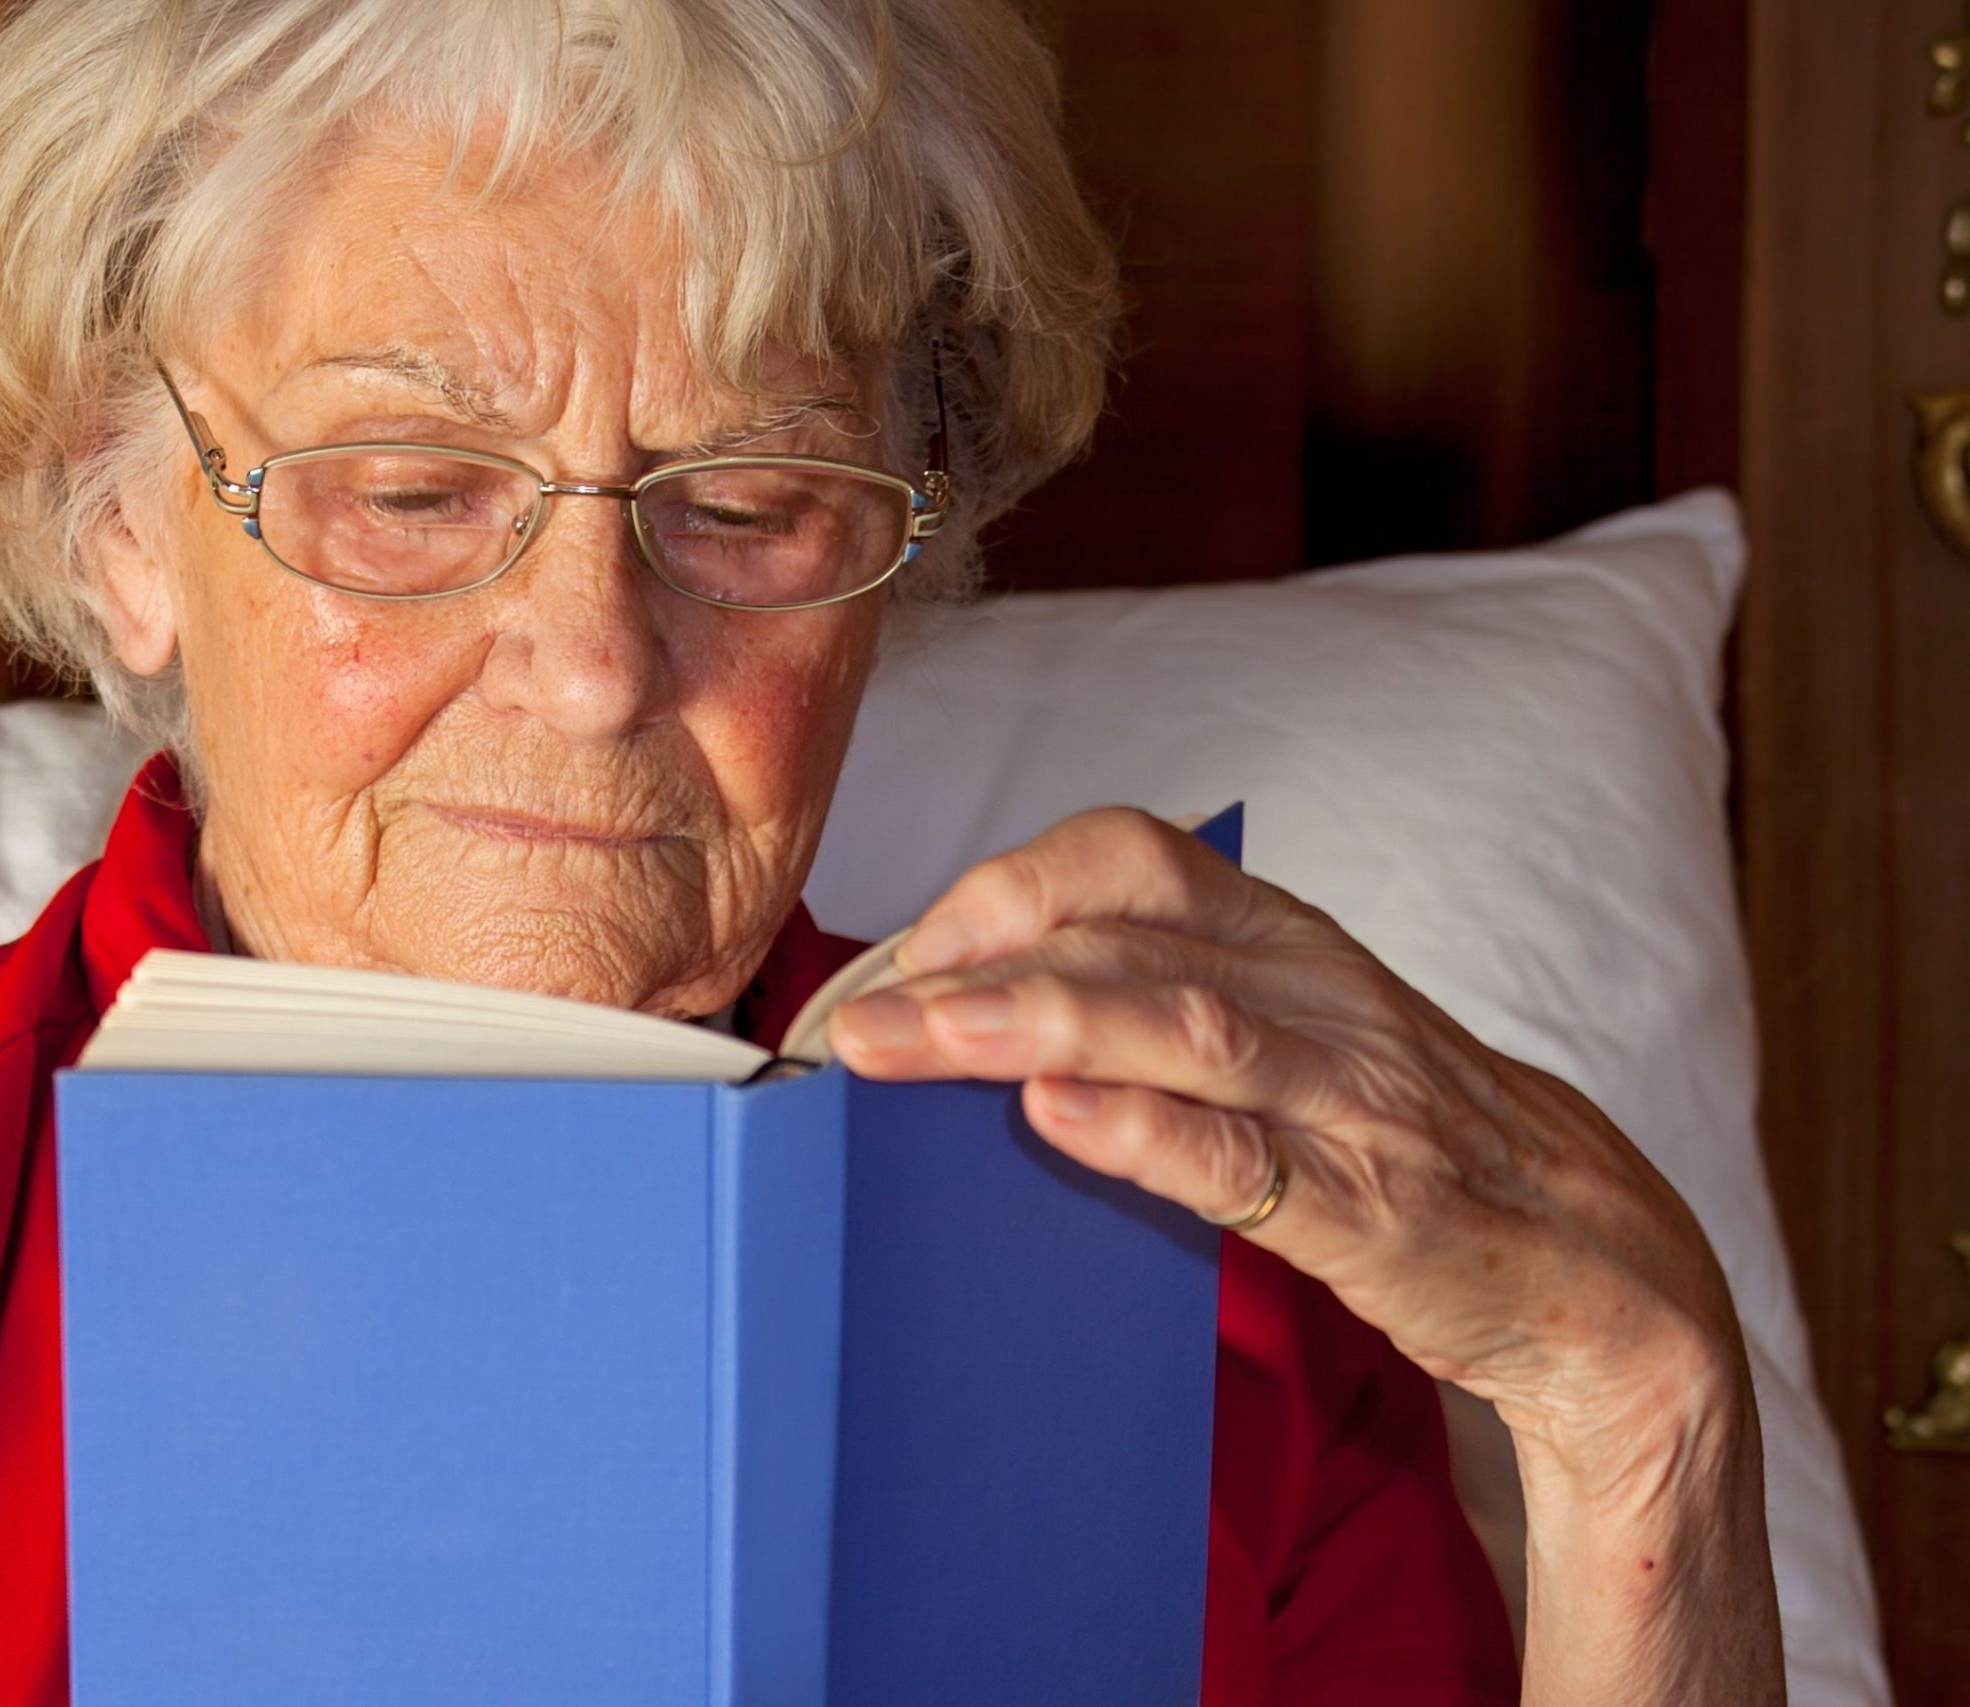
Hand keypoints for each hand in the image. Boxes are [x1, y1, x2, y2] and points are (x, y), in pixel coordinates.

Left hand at [826, 806, 1734, 1483]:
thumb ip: (1163, 1006)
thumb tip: (977, 1010)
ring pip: (1183, 1028)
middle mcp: (1313, 997)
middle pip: (1127, 940)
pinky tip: (1060, 1119)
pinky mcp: (1375, 1209)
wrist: (1596, 1264)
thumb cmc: (1403, 1140)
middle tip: (857, 1023)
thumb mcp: (1294, 1035)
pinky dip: (1149, 1132)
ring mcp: (1349, 1098)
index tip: (905, 950)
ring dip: (1036, 1022)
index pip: (1134, 857)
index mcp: (1286, 940)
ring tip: (920, 1043)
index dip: (1009, 885)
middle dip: (975, 966)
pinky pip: (1252, 1159)